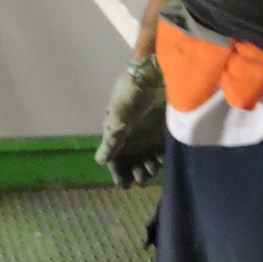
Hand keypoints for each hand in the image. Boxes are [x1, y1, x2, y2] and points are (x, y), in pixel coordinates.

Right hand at [96, 54, 165, 188]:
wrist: (152, 76)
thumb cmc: (131, 97)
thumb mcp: (118, 119)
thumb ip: (112, 141)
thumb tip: (99, 161)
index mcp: (115, 133)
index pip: (114, 159)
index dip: (118, 173)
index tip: (125, 185)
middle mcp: (130, 136)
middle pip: (131, 162)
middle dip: (135, 172)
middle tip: (141, 175)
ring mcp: (147, 134)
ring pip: (146, 159)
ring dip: (149, 168)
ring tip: (152, 168)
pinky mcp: (162, 130)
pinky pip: (161, 151)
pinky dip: (162, 159)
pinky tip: (163, 161)